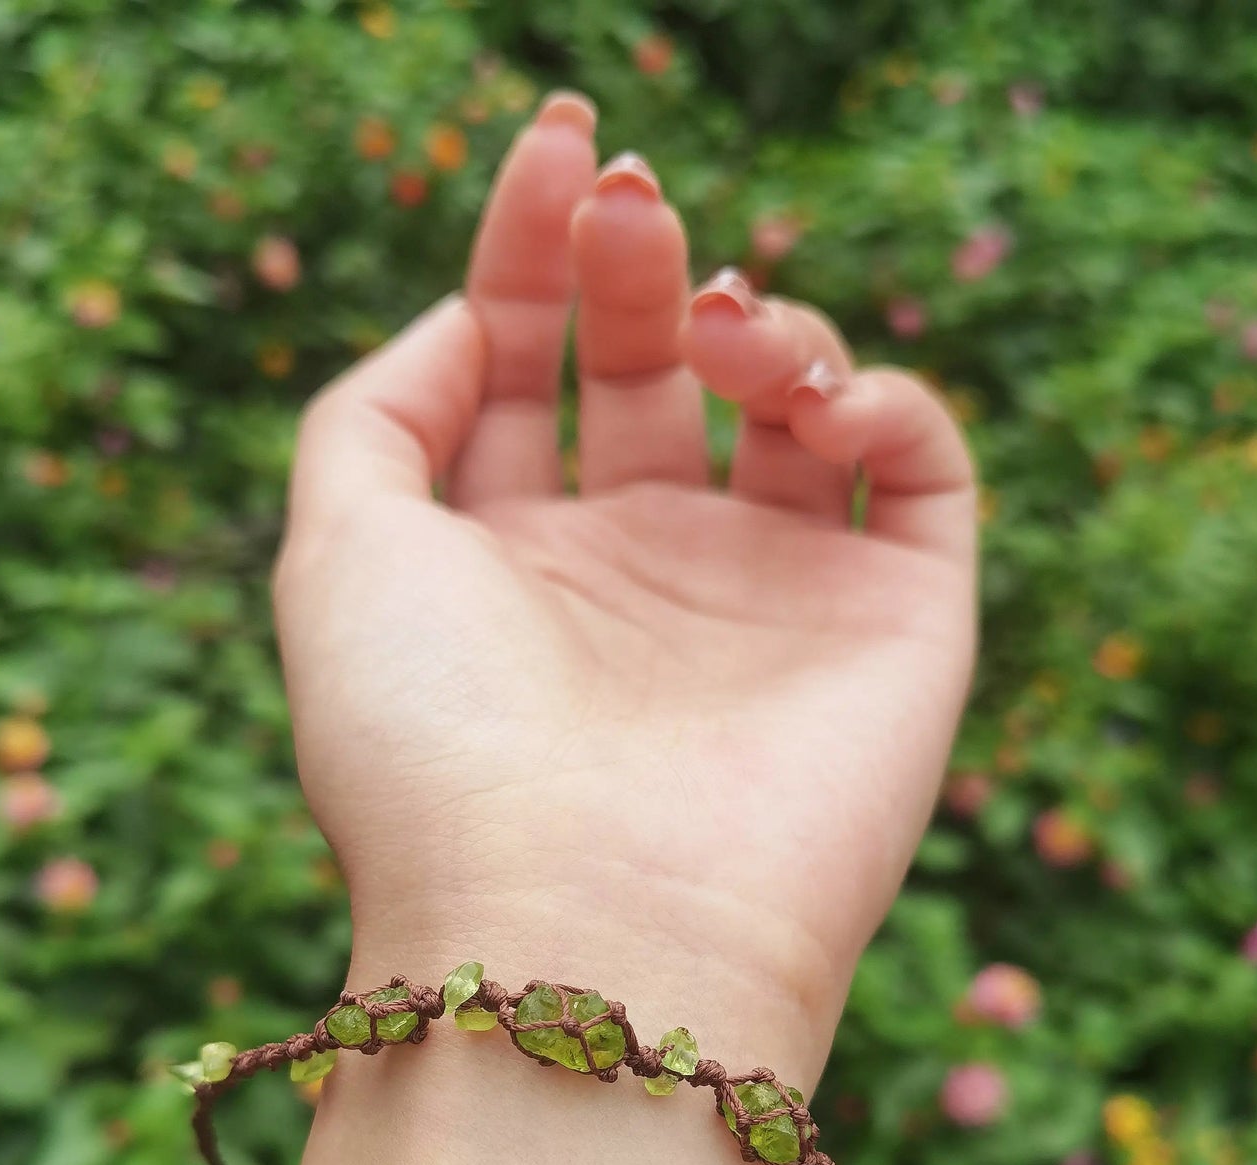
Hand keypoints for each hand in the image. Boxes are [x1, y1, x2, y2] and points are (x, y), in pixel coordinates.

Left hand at [274, 94, 976, 1077]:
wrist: (584, 929)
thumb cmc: (436, 752)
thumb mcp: (336, 553)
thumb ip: (375, 409)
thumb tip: (471, 320)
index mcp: (511, 566)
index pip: (529, 368)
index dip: (533, 247)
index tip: (555, 143)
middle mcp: (640, 581)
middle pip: (657, 368)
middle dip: (641, 261)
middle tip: (633, 207)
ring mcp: (770, 605)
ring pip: (797, 404)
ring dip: (765, 321)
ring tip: (724, 325)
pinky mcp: (896, 631)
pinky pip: (920, 471)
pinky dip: (883, 397)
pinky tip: (811, 401)